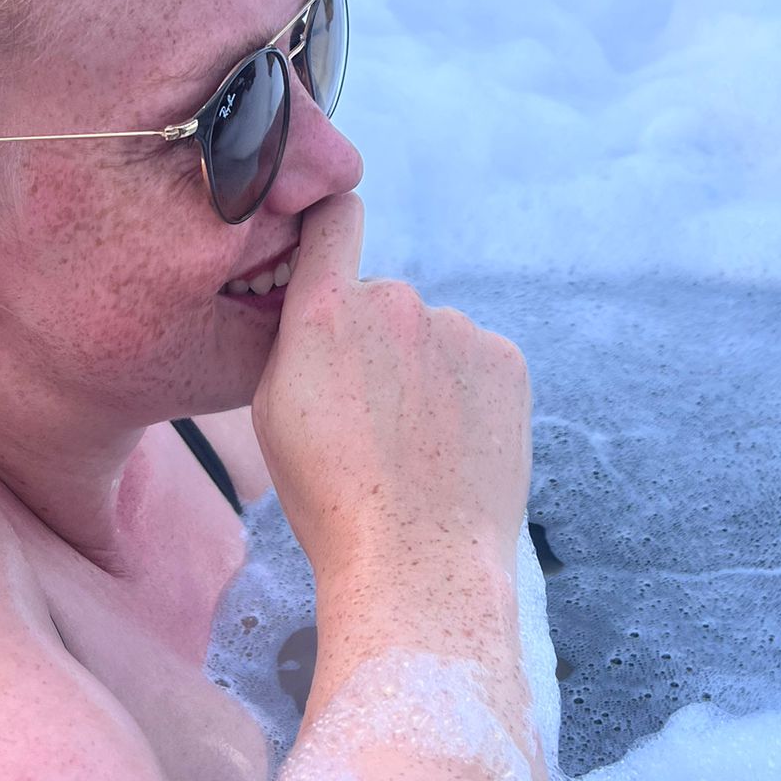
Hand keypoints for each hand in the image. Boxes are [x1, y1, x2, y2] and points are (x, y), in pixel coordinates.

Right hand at [251, 193, 530, 586]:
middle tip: (372, 416)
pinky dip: (467, 392)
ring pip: (433, 337)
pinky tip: (453, 444)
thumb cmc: (330, 497)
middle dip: (376, 341)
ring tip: (416, 444)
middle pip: (383, 302)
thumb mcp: (274, 409)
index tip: (332, 239)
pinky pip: (477, 361)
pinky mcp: (506, 360)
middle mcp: (397, 302)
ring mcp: (459, 329)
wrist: (416, 560)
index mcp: (327, 311)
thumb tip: (317, 298)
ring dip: (423, 370)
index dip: (331, 227)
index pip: (334, 219)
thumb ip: (296, 336)